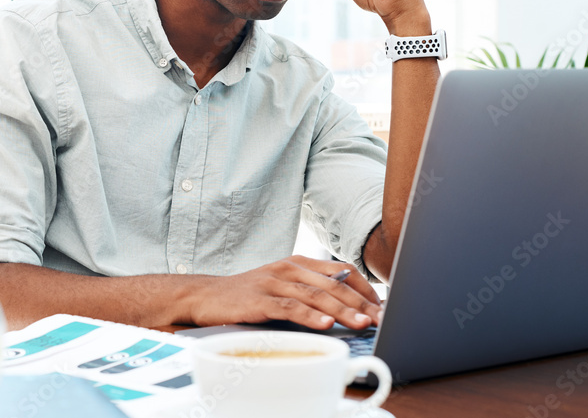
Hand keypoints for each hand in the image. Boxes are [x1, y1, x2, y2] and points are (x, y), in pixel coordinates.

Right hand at [188, 255, 382, 329]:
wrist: (204, 296)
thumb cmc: (247, 294)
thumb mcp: (281, 284)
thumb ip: (310, 290)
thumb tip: (347, 306)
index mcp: (297, 263)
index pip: (341, 270)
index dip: (365, 288)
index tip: (382, 305)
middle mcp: (288, 269)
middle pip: (334, 284)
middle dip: (361, 303)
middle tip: (382, 319)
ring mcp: (273, 283)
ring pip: (316, 296)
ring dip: (343, 310)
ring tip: (363, 323)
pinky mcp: (259, 300)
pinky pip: (289, 308)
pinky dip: (310, 316)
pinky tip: (326, 324)